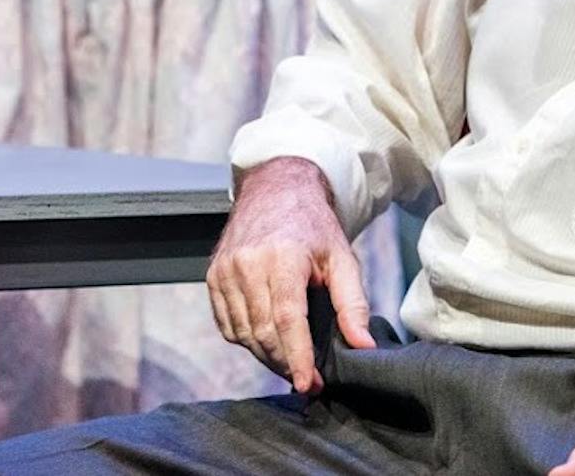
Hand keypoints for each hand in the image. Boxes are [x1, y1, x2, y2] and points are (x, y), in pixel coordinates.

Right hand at [205, 157, 372, 393]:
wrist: (275, 190)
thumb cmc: (313, 226)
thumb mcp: (342, 258)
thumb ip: (352, 303)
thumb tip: (362, 346)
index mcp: (281, 257)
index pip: (285, 319)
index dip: (296, 357)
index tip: (306, 385)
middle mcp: (246, 263)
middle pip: (263, 332)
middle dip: (286, 363)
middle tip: (308, 378)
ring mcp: (224, 270)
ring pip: (243, 333)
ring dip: (267, 355)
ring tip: (290, 358)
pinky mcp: (212, 276)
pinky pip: (227, 324)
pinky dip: (247, 339)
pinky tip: (266, 337)